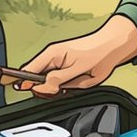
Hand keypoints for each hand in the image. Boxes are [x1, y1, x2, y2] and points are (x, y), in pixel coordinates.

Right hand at [16, 15, 136, 96]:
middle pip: (37, 78)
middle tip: (63, 87)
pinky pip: (60, 82)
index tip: (23, 90)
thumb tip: (43, 87)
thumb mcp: (77, 69)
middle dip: (47, 88)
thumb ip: (58, 79)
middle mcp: (52, 58)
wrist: (112, 47)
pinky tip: (77, 81)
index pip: (29, 69)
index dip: (24, 82)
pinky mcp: (66, 69)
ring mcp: (59, 63)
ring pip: (50, 83)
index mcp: (52, 54)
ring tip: (76, 81)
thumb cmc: (97, 51)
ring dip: (60, 87)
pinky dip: (66, 86)